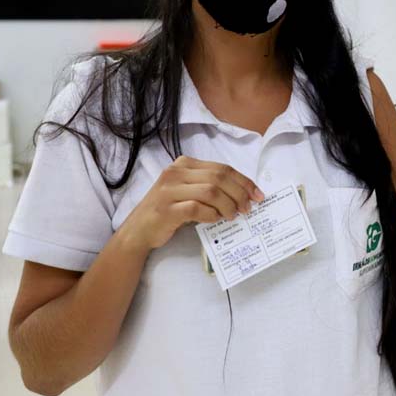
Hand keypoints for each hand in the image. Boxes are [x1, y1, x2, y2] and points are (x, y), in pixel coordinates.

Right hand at [119, 156, 263, 251]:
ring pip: (211, 191)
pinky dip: (211, 215)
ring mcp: (169, 190)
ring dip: (228, 205)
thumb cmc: (168, 211)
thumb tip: (244, 195)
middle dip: (239, 193)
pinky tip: (215, 220)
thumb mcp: (188, 192)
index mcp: (184, 164)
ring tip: (233, 216)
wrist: (138, 231)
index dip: (244, 181)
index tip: (258, 195)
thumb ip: (210, 187)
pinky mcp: (166, 209)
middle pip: (219, 178)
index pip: (222, 168)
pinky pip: (197, 208)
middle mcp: (175, 172)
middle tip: (248, 208)